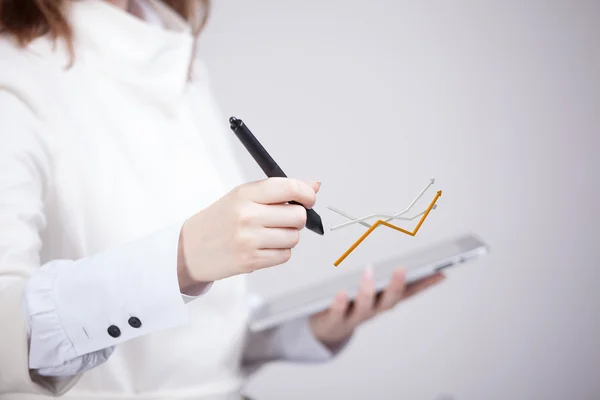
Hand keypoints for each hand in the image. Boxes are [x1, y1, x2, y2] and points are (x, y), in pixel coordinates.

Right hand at [177, 178, 319, 289]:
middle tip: (284, 219)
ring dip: (288, 237)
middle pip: (298, 216)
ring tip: (270, 234)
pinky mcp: (250, 262)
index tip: (309, 198)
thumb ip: (279, 190)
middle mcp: (247, 215)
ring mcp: (248, 240)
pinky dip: (280, 252)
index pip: (289, 188)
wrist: (190, 248)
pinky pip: (285, 255)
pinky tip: (263, 247)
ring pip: (294, 238)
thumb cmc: (221, 219)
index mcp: (245, 194)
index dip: (307, 193)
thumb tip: (315, 185)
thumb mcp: (243, 197)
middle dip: (297, 218)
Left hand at [310, 267, 444, 348]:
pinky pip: (337, 312)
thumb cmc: (352, 302)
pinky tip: (340, 292)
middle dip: (397, 285)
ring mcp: (354, 317)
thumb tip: (403, 254)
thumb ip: (384, 273)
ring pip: (364, 306)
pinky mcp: (333, 321)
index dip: (426, 285)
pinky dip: (339, 303)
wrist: (327, 329)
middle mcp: (373, 310)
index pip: (410, 292)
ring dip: (368, 290)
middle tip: (402, 269)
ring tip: (369, 271)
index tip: (440, 272)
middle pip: (389, 301)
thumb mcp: (371, 289)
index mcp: (383, 300)